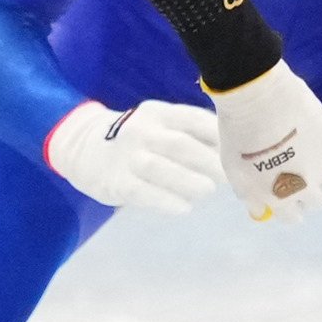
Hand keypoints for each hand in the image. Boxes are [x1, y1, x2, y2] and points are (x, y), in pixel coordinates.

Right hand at [42, 99, 222, 214]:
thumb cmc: (136, 139)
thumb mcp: (158, 124)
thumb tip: (235, 151)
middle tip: (231, 178)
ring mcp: (127, 156)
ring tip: (208, 190)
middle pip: (181, 145)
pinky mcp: (115, 181)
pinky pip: (142, 192)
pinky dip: (165, 201)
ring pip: (161, 168)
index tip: (240, 152)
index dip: (220, 136)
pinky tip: (183, 208)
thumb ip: (190, 133)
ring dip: (189, 181)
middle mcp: (142, 131)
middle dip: (210, 163)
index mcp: (159, 113)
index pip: (194, 119)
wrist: (81, 145)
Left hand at [204, 61, 321, 222]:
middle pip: (317, 201)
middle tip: (302, 168)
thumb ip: (248, 194)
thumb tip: (259, 210)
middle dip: (309, 188)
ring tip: (315, 153)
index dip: (291, 204)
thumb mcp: (234, 170)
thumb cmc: (239, 130)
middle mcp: (303, 190)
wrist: (256, 97)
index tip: (288, 191)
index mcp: (277, 198)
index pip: (293, 217)